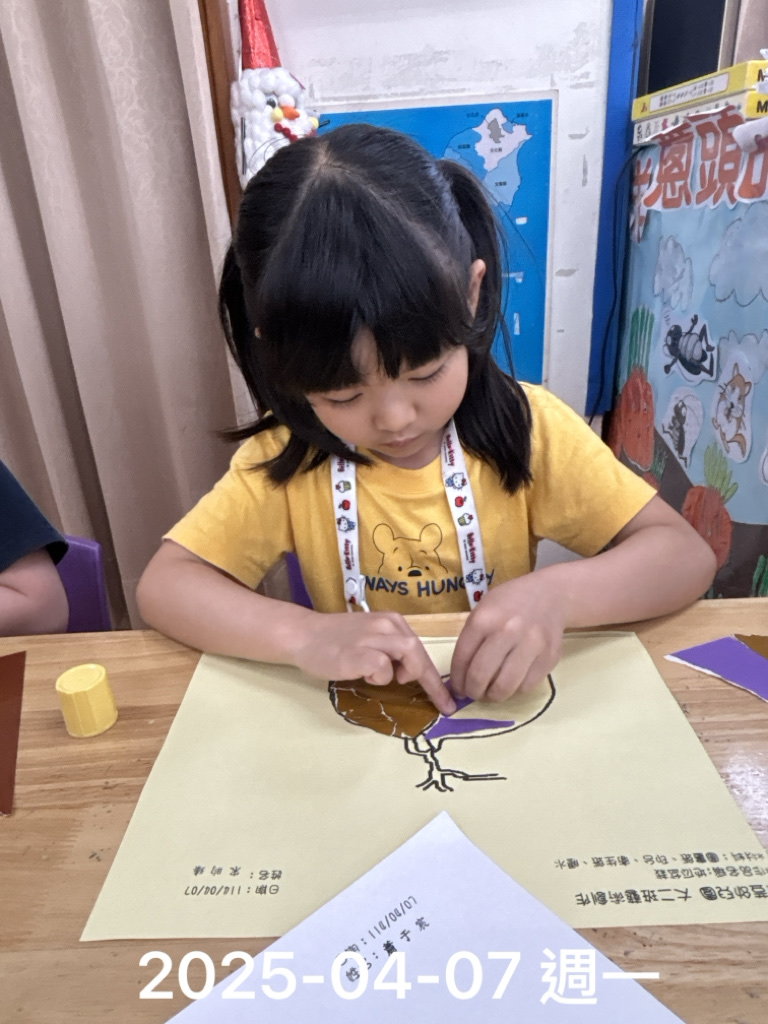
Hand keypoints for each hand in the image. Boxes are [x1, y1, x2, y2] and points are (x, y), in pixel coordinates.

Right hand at [291, 611, 456, 714]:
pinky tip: (362, 674)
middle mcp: (386, 625)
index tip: (449, 702)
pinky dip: (380, 677)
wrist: (304, 636)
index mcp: (392, 622)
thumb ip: (392, 652)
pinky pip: (383, 667)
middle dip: (432, 683)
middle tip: (437, 703)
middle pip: (419, 653)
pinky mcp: (357, 653)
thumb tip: (414, 674)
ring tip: (382, 678)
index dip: (437, 679)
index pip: (421, 651)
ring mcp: (371, 637)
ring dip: (404, 674)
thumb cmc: (336, 642)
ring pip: (409, 654)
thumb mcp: (371, 640)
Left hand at [450, 574, 565, 701]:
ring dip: (494, 696)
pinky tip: (512, 682)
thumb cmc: (509, 604)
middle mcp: (507, 631)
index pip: (462, 658)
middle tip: (473, 693)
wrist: (549, 595)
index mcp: (484, 619)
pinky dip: (516, 690)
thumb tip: (460, 679)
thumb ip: (471, 641)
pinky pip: (526, 686)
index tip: (458, 689)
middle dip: (472, 691)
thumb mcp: (483, 611)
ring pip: (505, 686)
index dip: (457, 680)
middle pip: (480, 675)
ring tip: (492, 692)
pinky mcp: (549, 657)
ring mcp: (531, 644)